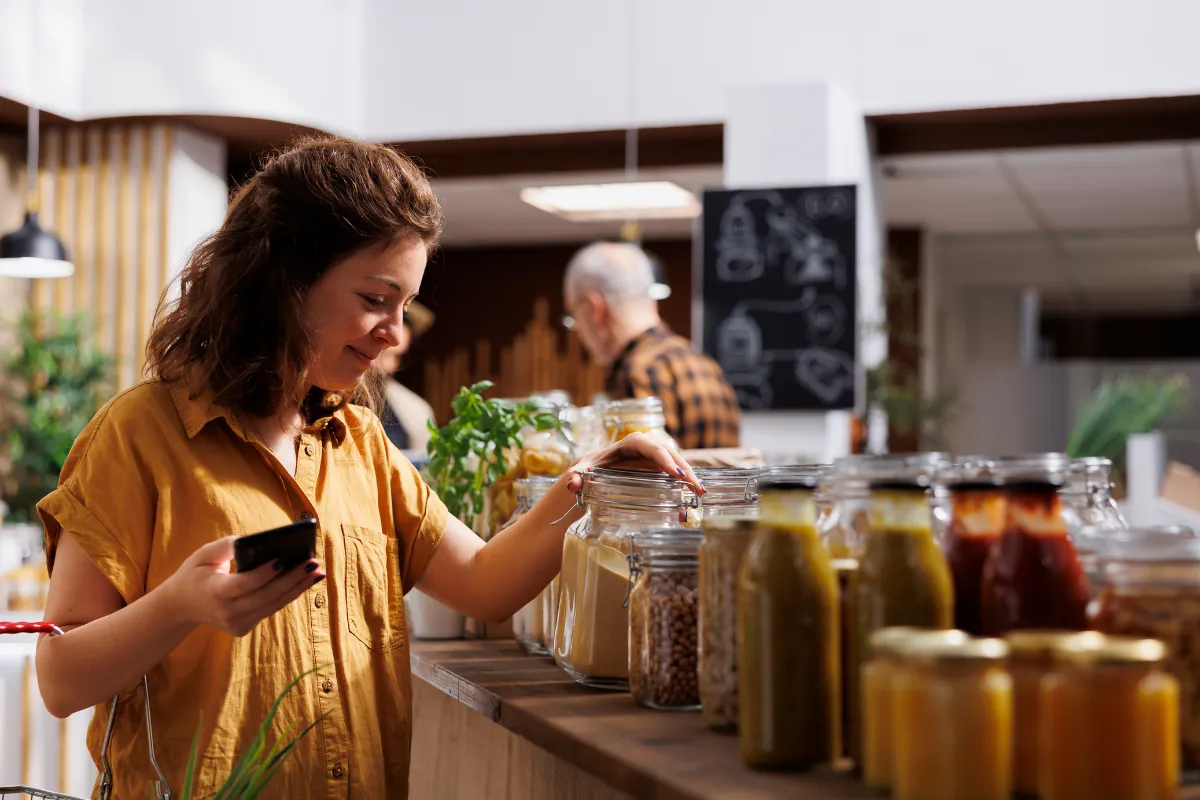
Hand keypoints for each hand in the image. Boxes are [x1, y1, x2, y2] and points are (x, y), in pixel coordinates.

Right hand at [162, 537, 324, 636]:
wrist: (180, 607)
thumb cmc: (194, 574)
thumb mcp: (202, 555)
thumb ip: (226, 546)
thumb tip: (254, 541)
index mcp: (214, 593)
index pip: (245, 584)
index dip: (265, 573)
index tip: (283, 558)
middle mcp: (227, 612)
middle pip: (267, 596)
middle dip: (292, 579)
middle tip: (313, 563)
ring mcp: (237, 624)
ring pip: (274, 605)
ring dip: (298, 587)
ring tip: (317, 571)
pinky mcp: (244, 628)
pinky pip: (271, 608)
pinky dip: (289, 594)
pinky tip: (306, 581)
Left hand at [566, 432, 704, 497]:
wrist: (590, 473)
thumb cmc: (587, 469)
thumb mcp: (581, 472)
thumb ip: (576, 477)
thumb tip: (572, 484)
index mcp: (628, 444)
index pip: (648, 446)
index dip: (663, 457)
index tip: (674, 473)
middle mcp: (644, 448)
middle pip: (668, 453)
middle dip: (683, 468)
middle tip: (695, 487)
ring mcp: (652, 459)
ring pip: (675, 462)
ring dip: (689, 476)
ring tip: (700, 493)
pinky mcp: (656, 470)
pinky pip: (673, 473)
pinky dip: (683, 484)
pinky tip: (694, 497)